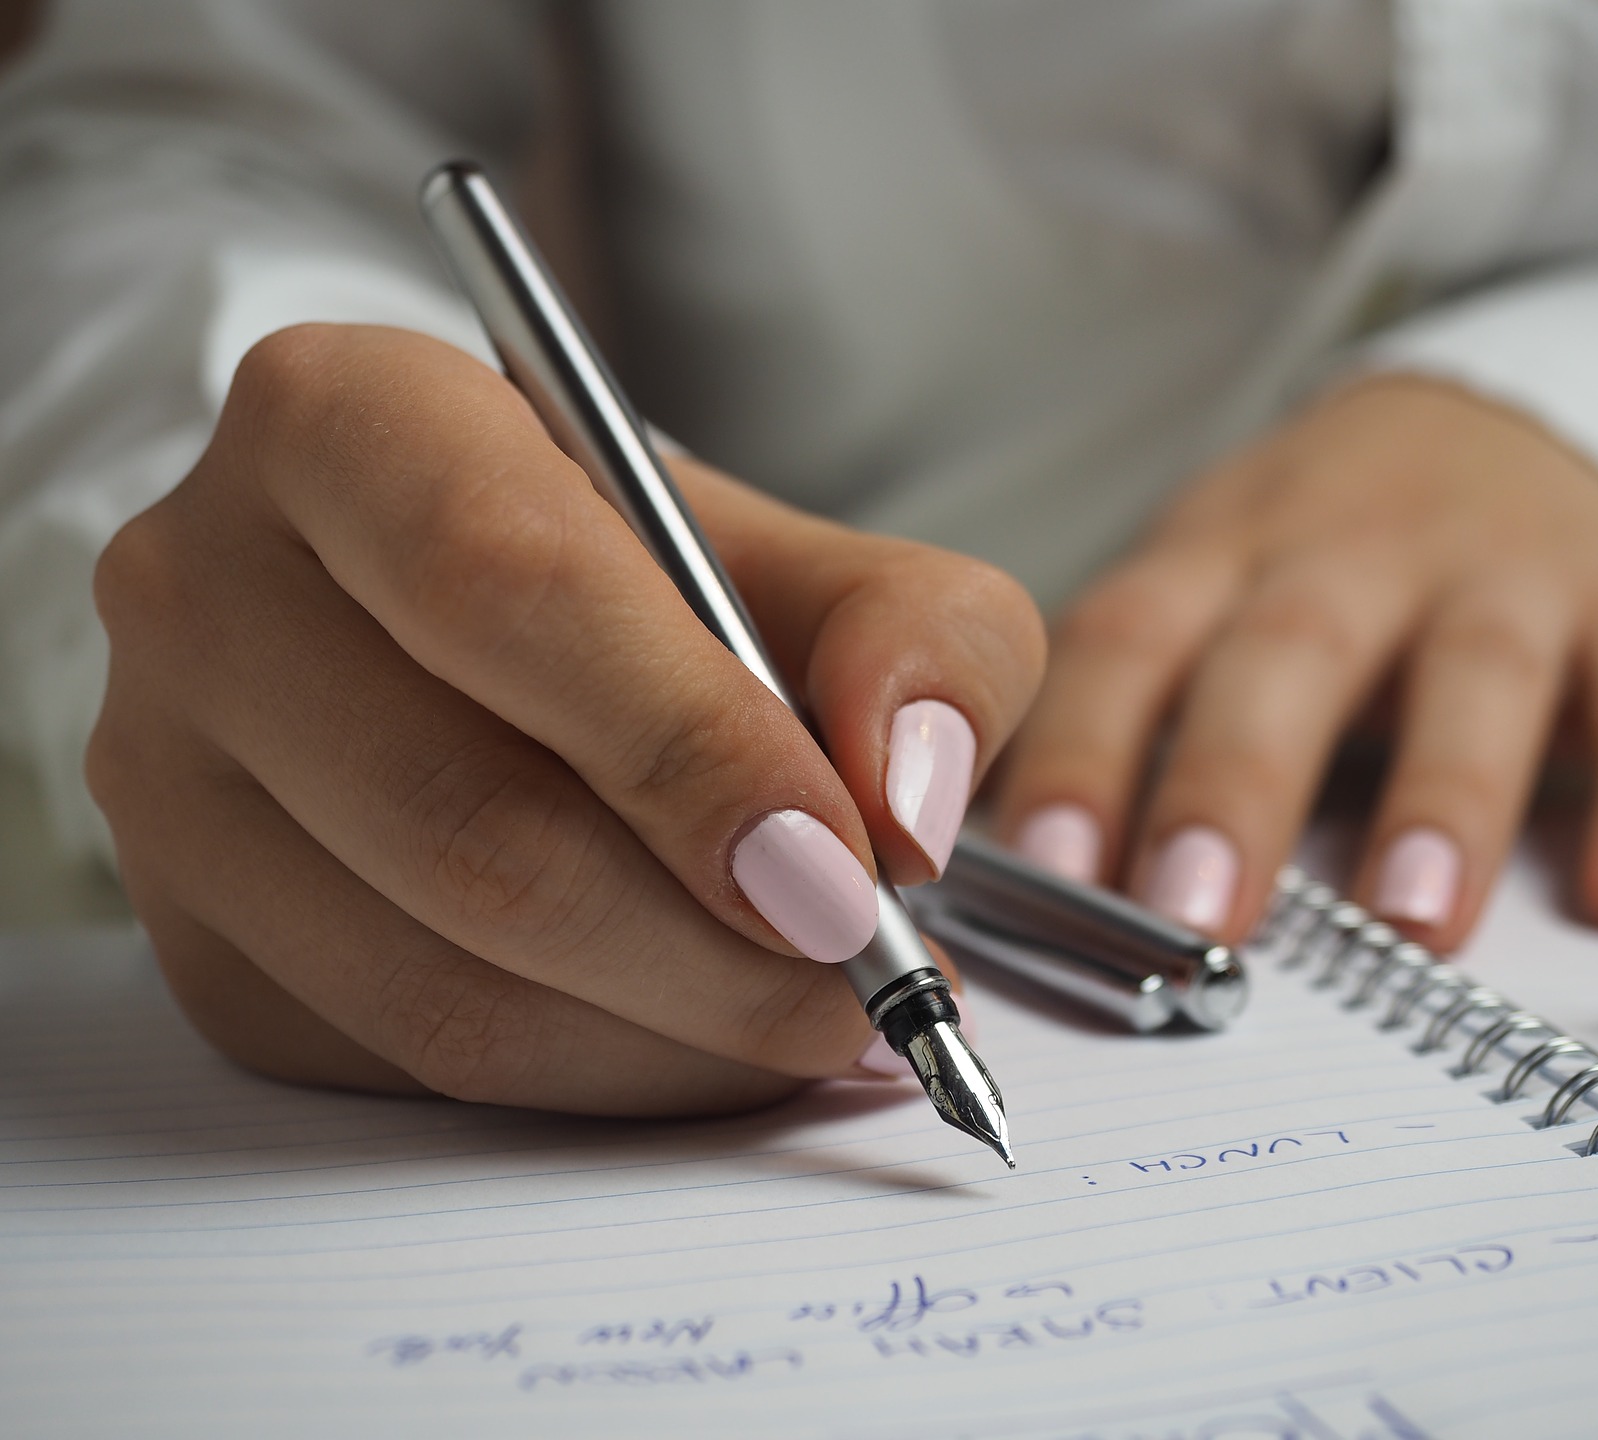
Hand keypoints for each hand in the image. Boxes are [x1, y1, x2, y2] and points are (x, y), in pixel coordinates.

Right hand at [88, 325, 1043, 1113]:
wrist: (490, 637)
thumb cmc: (654, 584)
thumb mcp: (819, 560)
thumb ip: (918, 639)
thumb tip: (907, 806)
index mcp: (347, 419)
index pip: (507, 588)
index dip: (690, 748)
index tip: (845, 871)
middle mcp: (210, 588)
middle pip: (468, 820)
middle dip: (710, 944)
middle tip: (867, 982)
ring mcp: (171, 781)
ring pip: (440, 979)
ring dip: (673, 1036)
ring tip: (817, 1018)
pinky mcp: (199, 939)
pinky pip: (411, 1065)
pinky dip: (600, 1077)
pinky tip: (700, 1035)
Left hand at [995, 375, 1597, 950]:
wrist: (1499, 425)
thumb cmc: (1315, 558)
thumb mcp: (1206, 591)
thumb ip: (1130, 717)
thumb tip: (1019, 888)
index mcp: (1221, 555)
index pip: (1130, 644)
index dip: (1082, 751)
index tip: (1044, 872)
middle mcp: (1352, 552)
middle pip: (1287, 654)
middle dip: (1236, 784)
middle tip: (1196, 914)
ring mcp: (1501, 572)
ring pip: (1473, 673)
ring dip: (1443, 797)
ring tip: (1411, 922)